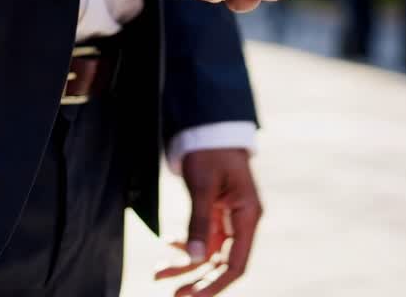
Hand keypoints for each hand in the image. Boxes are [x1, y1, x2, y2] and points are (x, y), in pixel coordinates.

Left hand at [155, 149, 261, 295]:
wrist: (210, 126)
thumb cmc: (211, 150)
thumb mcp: (202, 185)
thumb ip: (199, 221)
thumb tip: (196, 258)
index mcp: (247, 215)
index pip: (236, 263)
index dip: (215, 284)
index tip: (192, 296)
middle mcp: (242, 221)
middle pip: (222, 263)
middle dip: (198, 280)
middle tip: (173, 295)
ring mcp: (229, 219)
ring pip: (209, 253)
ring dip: (185, 265)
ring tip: (157, 274)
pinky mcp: (216, 214)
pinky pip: (202, 239)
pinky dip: (185, 246)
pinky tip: (167, 246)